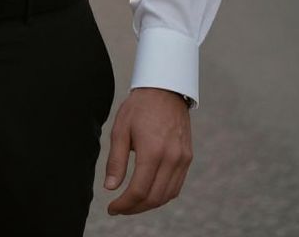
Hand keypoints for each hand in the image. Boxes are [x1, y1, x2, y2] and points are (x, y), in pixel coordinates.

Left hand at [103, 87, 192, 215]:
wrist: (165, 89)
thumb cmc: (139, 107)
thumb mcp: (120, 129)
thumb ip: (116, 161)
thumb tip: (110, 187)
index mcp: (152, 151)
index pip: (139, 190)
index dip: (124, 204)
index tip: (112, 208)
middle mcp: (171, 158)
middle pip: (154, 198)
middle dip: (135, 208)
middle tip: (120, 209)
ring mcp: (182, 159)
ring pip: (167, 195)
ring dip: (149, 204)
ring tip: (132, 203)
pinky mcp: (188, 158)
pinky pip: (176, 186)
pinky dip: (162, 195)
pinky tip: (149, 192)